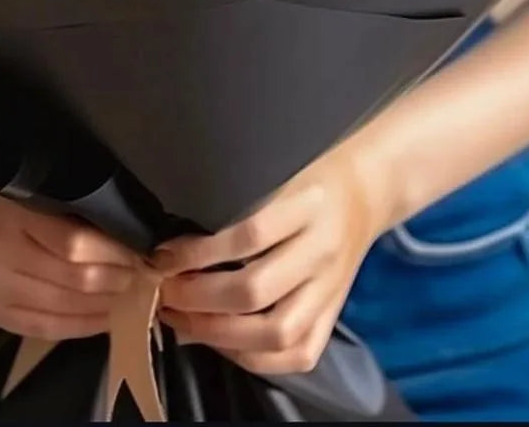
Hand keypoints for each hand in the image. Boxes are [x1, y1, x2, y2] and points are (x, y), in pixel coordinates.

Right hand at [0, 188, 143, 341]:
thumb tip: (137, 244)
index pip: (74, 244)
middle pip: (70, 279)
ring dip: (102, 307)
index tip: (143, 256)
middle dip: (114, 282)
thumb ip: (84, 215)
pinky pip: (45, 328)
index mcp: (12, 214)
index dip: (114, 255)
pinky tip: (104, 318)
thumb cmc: (25, 197)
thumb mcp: (50, 191)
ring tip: (128, 300)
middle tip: (142, 280)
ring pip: (60, 308)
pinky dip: (81, 326)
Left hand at [150, 141, 381, 375]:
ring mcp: (330, 288)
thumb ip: (235, 198)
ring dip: (218, 334)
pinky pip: (297, 354)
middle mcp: (321, 250)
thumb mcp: (275, 171)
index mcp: (307, 204)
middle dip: (197, 298)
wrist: (364, 193)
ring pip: (275, 331)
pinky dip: (254, 357)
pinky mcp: (333, 314)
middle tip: (163, 291)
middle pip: (255, 290)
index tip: (163, 255)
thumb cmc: (307, 176)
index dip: (197, 252)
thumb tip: (176, 237)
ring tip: (182, 320)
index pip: (247, 236)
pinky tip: (221, 342)